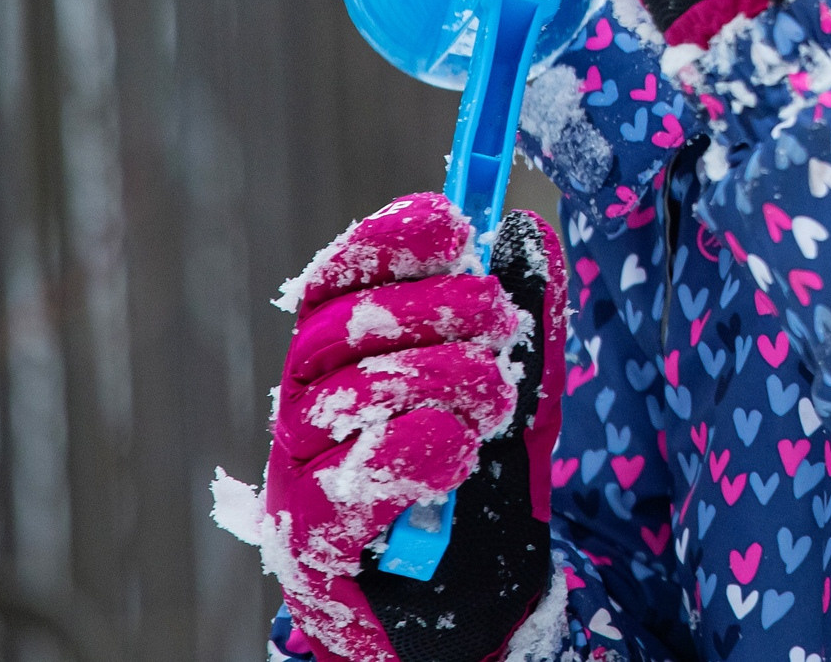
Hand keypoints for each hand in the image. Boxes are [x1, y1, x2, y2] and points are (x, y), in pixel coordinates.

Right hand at [214, 194, 566, 661]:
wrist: (465, 604)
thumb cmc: (477, 486)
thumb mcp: (520, 389)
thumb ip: (525, 314)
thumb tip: (528, 230)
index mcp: (342, 359)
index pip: (338, 278)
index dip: (385, 241)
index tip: (448, 224)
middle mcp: (306, 407)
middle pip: (341, 328)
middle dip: (432, 307)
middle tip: (499, 318)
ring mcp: (301, 471)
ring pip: (350, 394)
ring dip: (439, 380)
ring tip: (495, 397)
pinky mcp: (314, 536)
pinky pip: (352, 478)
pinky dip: (414, 450)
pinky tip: (458, 447)